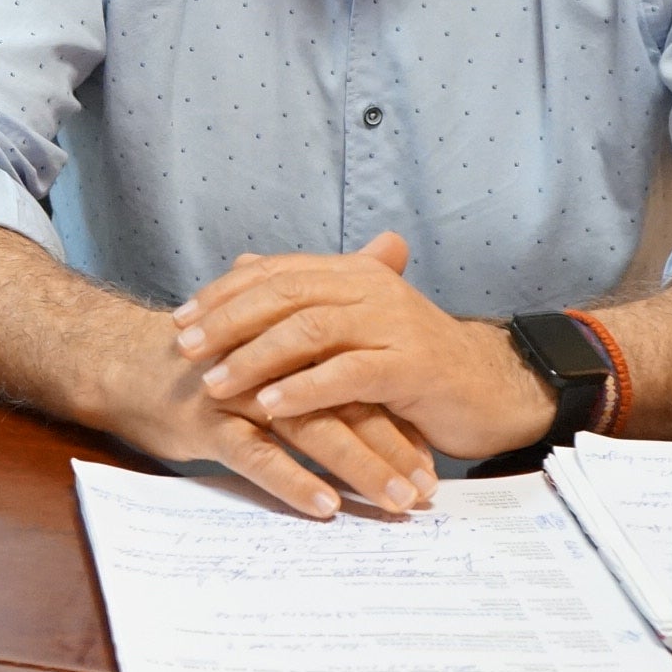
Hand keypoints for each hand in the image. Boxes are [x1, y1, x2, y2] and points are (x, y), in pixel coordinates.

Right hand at [89, 304, 436, 519]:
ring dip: (359, 468)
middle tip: (428, 491)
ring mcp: (240, 392)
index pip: (359, 373)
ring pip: (312, 431)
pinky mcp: (209, 423)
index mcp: (293, 339)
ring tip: (396, 503)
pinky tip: (326, 506)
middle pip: (347, 402)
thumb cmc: (201, 353)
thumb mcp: (270, 319)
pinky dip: (294, 480)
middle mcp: (273, 362)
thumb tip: (395, 241)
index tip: (435, 456)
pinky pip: (258, 456)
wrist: (122, 362)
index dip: (399, 414)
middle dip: (392, 448)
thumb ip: (339, 291)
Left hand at [174, 234, 556, 461]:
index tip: (181, 320)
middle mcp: (371, 288)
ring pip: (309, 332)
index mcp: (353, 272)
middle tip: (187, 350)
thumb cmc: (412, 361)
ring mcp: (392, 325)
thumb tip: (242, 264)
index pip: (275, 273)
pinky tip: (269, 407)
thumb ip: (304, 296)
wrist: (491, 387)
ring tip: (215, 384)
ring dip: (255, 358)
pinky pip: (345, 375)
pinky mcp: (410, 367)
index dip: (224, 294)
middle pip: (284, 296)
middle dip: (228, 323)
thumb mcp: (354, 323)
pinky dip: (302, 390)